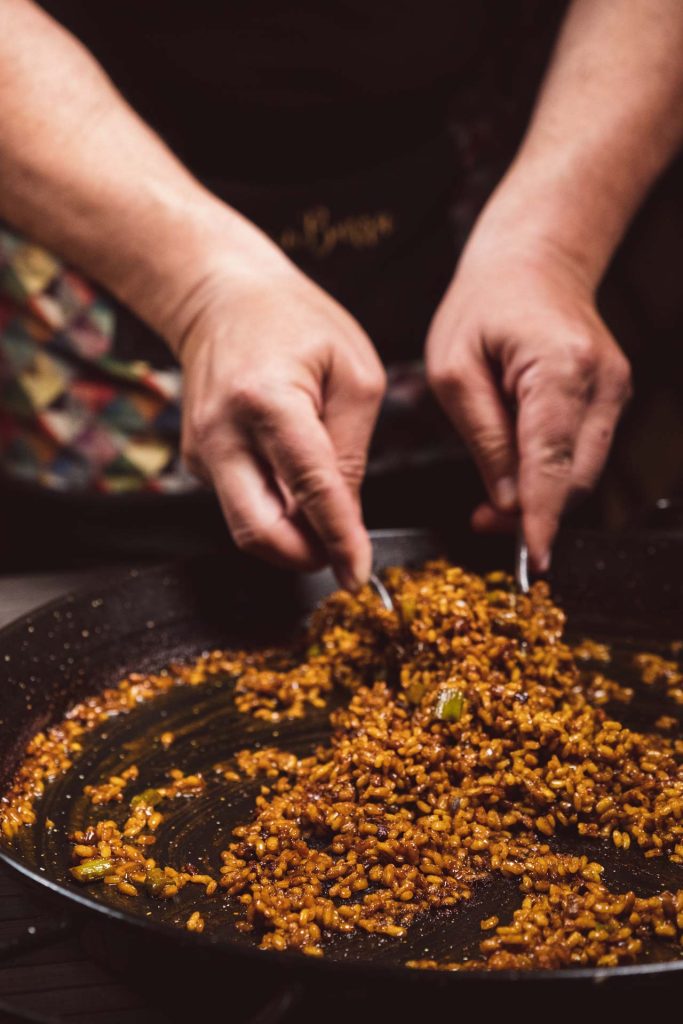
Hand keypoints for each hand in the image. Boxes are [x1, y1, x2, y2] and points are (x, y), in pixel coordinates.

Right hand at [177, 260, 385, 589]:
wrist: (220, 296)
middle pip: (257, 530)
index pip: (310, 488)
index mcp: (267, 401)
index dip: (338, 538)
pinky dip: (273, 510)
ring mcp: (200, 450)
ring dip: (289, 537)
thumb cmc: (296, 322)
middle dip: (303, 556)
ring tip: (322, 510)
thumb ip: (351, 449)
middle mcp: (221, 433)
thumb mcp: (353, 373)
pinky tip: (291, 482)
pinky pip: (239, 504)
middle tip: (338, 552)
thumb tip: (346, 517)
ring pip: (246, 526)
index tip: (357, 573)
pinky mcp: (195, 461)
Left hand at [426, 235, 630, 570]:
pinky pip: (584, 453)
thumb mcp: (454, 371)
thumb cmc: (483, 307)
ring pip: (583, 472)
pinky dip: (552, 474)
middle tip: (483, 521)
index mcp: (559, 368)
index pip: (552, 460)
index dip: (542, 517)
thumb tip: (507, 501)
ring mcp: (614, 390)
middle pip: (576, 476)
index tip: (532, 558)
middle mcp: (602, 382)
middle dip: (534, 512)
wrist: (532, 262)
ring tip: (492, 499)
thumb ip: (483, 438)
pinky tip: (517, 472)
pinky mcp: (612, 398)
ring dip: (542, 497)